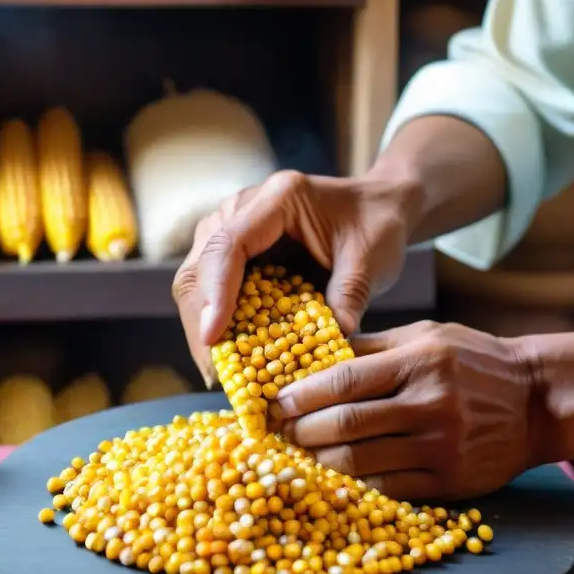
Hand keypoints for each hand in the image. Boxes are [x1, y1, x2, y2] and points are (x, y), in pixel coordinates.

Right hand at [172, 170, 420, 383]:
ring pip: (197, 282)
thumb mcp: (372, 259)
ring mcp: (232, 230)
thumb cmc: (376, 225)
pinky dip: (220, 326)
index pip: (230, 244)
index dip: (216, 291)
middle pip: (200, 266)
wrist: (376, 208)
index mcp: (279, 199)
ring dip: (204, 328)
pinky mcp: (235, 256)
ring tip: (223, 374)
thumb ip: (351, 296)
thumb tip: (333, 342)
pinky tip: (233, 360)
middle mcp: (243, 209)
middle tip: (217, 372)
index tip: (213, 336)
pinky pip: (213, 291)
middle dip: (203, 322)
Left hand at [275, 321, 537, 500]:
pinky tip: (343, 471)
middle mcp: (429, 404)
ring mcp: (440, 447)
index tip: (278, 403)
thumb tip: (315, 355)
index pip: (345, 380)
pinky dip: (357, 481)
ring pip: (360, 462)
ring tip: (306, 452)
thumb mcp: (429, 336)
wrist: (537, 401)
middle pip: (345, 425)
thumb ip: (374, 347)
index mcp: (421, 361)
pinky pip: (387, 487)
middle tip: (284, 431)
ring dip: (322, 461)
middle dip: (303, 431)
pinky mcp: (449, 481)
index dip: (303, 395)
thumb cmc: (476, 361)